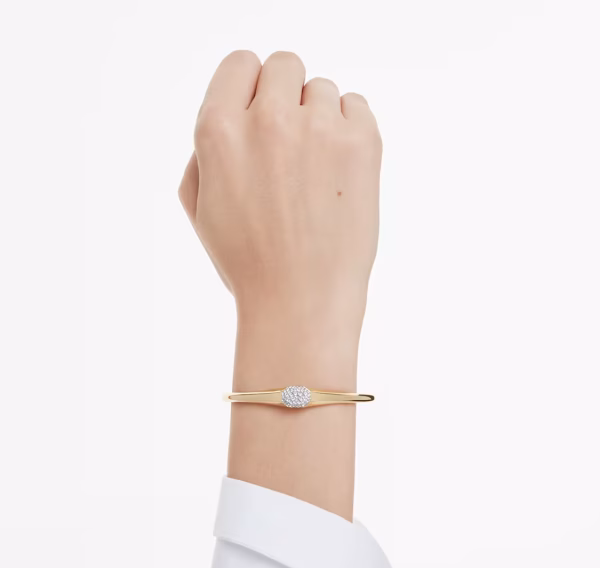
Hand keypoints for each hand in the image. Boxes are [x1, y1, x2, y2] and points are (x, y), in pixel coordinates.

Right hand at [179, 50, 381, 391]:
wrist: (301, 301)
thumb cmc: (248, 262)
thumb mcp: (200, 208)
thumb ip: (205, 150)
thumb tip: (230, 116)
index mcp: (219, 132)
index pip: (240, 64)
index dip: (250, 87)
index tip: (259, 111)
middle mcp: (267, 119)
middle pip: (285, 65)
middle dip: (285, 97)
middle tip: (290, 143)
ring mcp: (319, 128)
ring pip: (322, 90)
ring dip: (318, 119)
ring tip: (315, 172)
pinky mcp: (362, 142)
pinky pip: (357, 106)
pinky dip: (350, 129)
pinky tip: (339, 172)